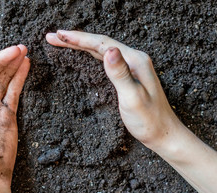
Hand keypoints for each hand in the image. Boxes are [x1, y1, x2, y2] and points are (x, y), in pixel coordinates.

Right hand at [46, 30, 181, 150]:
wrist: (163, 134)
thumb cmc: (149, 120)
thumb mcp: (133, 98)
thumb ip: (120, 74)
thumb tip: (109, 50)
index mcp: (135, 61)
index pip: (103, 43)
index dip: (79, 38)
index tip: (59, 35)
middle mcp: (134, 59)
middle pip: (100, 44)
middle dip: (75, 39)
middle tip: (52, 37)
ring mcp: (131, 67)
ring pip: (101, 51)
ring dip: (81, 46)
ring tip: (61, 42)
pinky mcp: (128, 76)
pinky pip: (105, 61)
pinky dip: (90, 56)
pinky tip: (83, 55)